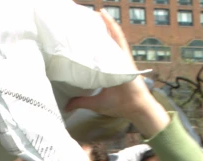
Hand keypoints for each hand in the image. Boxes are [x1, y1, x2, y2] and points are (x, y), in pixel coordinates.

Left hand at [65, 11, 167, 136]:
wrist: (135, 107)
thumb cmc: (119, 105)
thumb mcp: (95, 102)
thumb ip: (81, 102)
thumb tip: (67, 106)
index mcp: (106, 70)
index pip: (95, 53)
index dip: (88, 44)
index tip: (77, 36)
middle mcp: (113, 61)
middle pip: (103, 41)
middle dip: (94, 30)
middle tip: (82, 19)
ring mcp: (119, 57)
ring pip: (109, 35)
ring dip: (101, 23)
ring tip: (92, 12)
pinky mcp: (124, 55)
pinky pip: (117, 36)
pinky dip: (111, 25)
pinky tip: (103, 14)